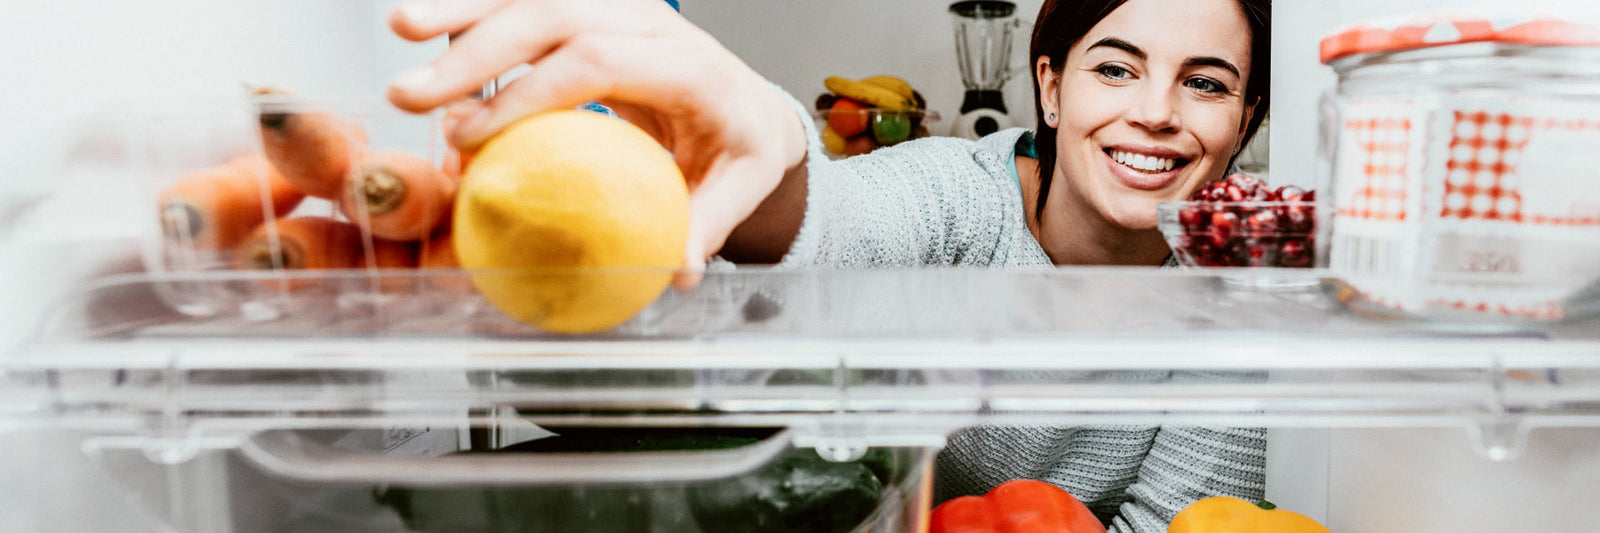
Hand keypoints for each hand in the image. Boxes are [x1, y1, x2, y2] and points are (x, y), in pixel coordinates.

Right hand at [386, 0, 807, 288]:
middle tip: (413, 96)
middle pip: (555, 16)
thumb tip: (675, 271)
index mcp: (688, 66)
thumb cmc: (737, 147)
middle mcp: (651, 23)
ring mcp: (618, 8)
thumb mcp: (739, 188)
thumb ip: (705, 225)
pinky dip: (474, 10)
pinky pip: (526, 1)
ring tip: (400, 29)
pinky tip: (424, 26)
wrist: (749, 105)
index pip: (600, 60)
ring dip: (462, 12)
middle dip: (476, 51)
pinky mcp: (591, 10)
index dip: (530, 93)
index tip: (473, 136)